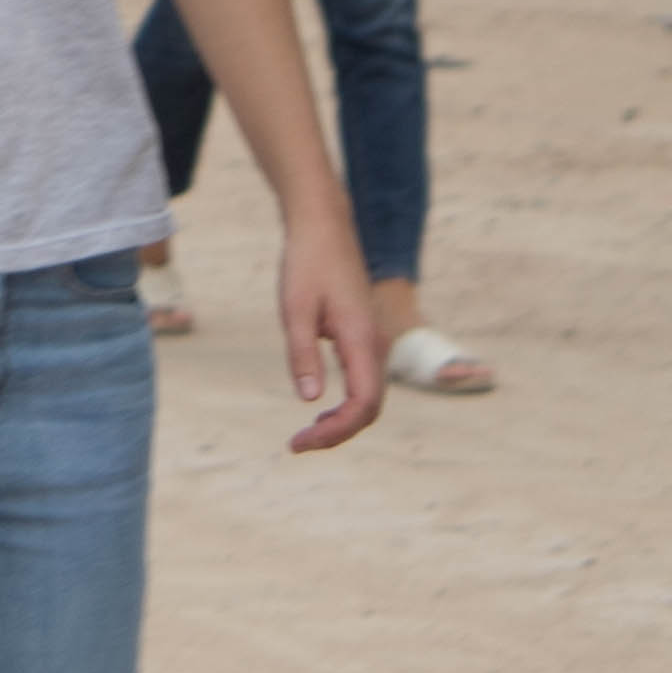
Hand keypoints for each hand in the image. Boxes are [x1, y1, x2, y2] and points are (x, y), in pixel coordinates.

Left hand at [277, 202, 388, 452]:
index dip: (336, 431)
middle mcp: (376, 345)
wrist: (324, 227)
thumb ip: (302, 354)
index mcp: (362, 339)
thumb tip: (309, 400)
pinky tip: (321, 411)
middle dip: (337, 432)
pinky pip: (365, 383)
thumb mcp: (294, 309)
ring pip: (369, 397)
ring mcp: (375, 342)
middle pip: (370, 408)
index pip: (363, 404)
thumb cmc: (307, 264)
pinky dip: (347, 405)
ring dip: (342, 421)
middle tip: (297, 445)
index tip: (301, 441)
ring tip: (306, 436)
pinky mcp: (366, 337)